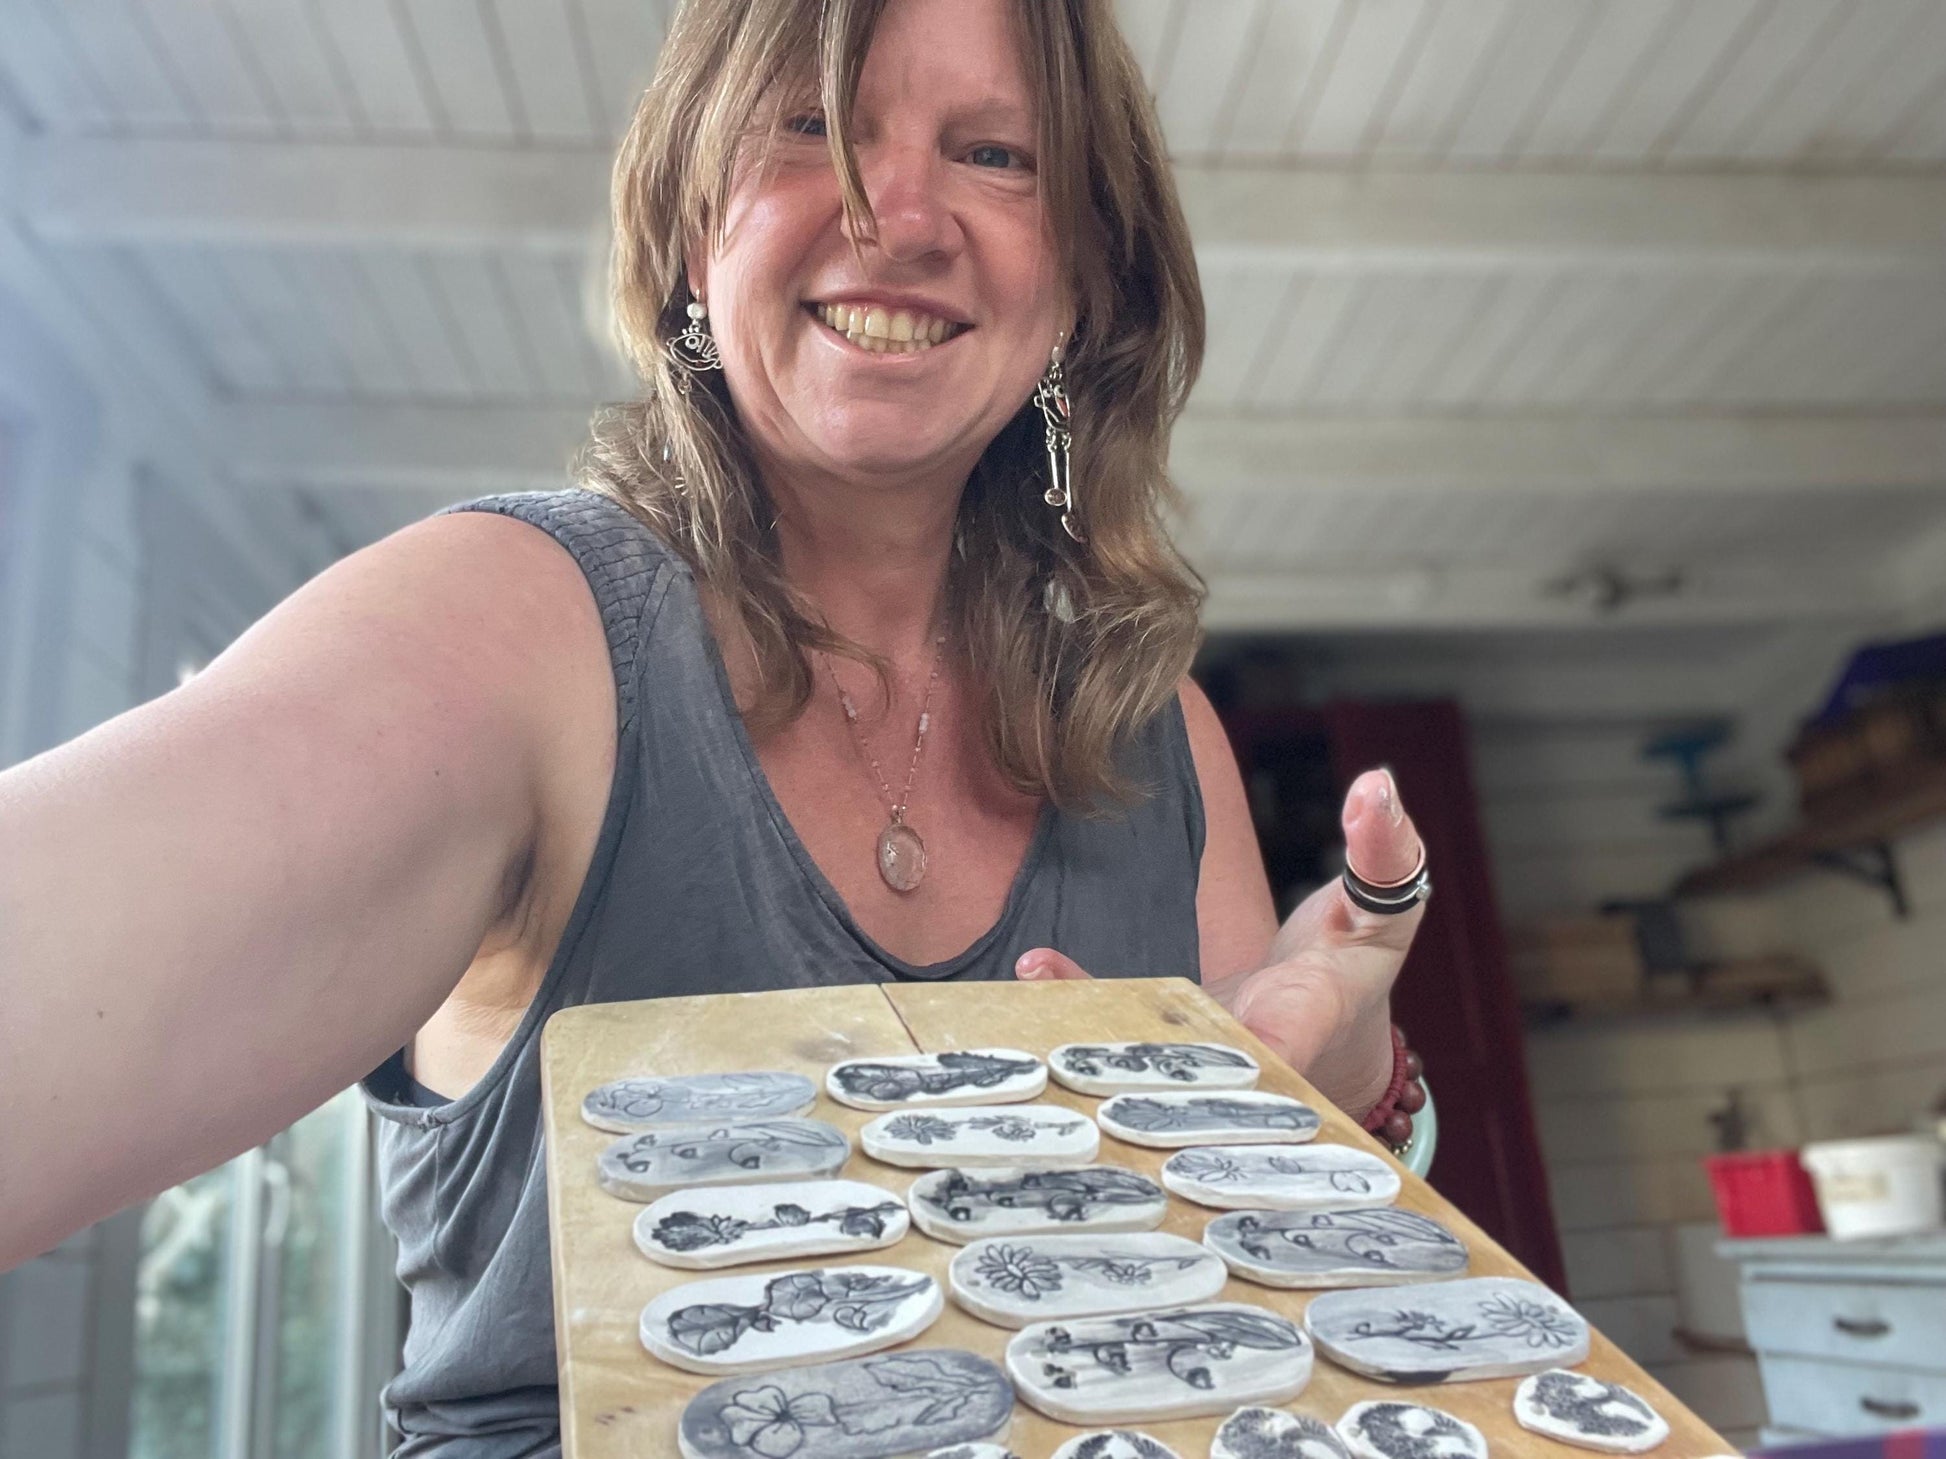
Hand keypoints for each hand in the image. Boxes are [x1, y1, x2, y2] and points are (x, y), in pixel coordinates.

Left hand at [1014, 768, 1424, 1118]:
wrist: (1325, 1028)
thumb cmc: (1357, 957)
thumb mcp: (1387, 904)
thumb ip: (1384, 850)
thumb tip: (1377, 786)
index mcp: (1312, 1015)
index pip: (1293, 1034)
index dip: (1269, 1043)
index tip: (1242, 1039)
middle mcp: (1246, 1050)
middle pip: (1203, 1058)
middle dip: (1159, 1047)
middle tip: (1100, 1011)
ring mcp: (1199, 1052)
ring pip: (1149, 1052)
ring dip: (1096, 1021)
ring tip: (1040, 973)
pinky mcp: (1163, 1043)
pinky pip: (1118, 1024)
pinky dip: (1078, 996)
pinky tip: (1037, 968)